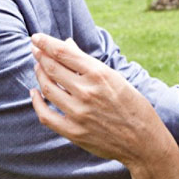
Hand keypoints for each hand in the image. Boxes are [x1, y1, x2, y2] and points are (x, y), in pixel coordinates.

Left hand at [29, 34, 175, 169]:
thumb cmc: (132, 105)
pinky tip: (35, 93)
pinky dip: (36, 102)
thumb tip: (66, 44)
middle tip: (35, 50)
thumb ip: (87, 63)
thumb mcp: (115, 78)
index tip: (37, 37)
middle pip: (52, 68)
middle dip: (40, 56)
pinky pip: (46, 115)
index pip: (63, 52)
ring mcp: (78, 113)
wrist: (143, 141)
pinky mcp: (74, 132)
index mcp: (99, 74)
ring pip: (47, 88)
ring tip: (38, 67)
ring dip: (39, 75)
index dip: (46, 43)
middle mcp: (87, 92)